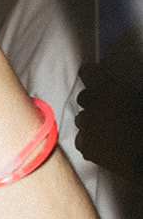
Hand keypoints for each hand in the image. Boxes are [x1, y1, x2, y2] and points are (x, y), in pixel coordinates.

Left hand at [75, 55, 142, 181]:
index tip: (94, 76)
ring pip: (81, 119)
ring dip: (91, 123)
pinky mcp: (84, 145)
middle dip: (93, 102)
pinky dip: (90, 143)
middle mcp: (94, 103)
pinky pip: (81, 140)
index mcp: (110, 87)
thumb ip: (123, 91)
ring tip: (110, 131)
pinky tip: (106, 146)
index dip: (91, 74)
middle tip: (108, 111)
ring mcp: (87, 125)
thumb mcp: (138, 97)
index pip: (87, 72)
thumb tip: (116, 90)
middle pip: (83, 97)